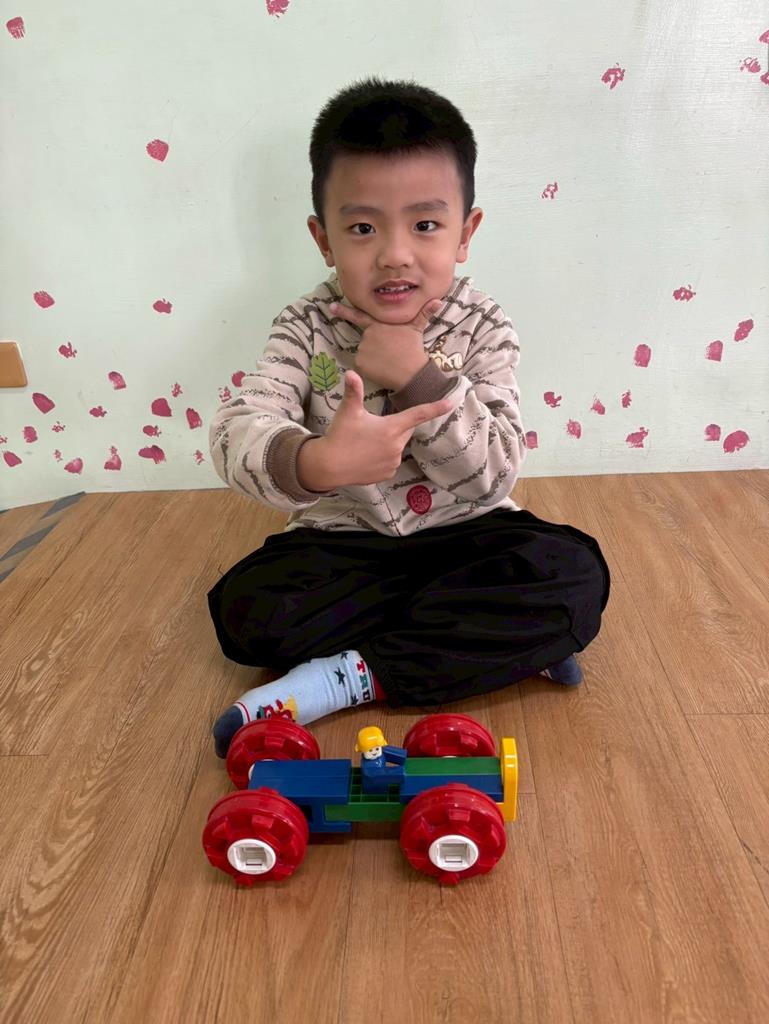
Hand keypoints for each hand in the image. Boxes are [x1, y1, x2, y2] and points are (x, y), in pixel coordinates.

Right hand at [319, 370, 454, 486]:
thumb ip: (353, 391)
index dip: (435, 408)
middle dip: (396, 426)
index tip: (450, 403)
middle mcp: (396, 446)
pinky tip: (367, 456)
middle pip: (406, 430)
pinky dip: (384, 457)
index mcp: (391, 428)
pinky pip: (391, 461)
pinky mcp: (388, 474)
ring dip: (389, 442)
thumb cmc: (339, 436)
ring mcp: (393, 462)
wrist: (328, 466)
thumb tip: (351, 373)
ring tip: (367, 443)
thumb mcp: (347, 411)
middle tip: (374, 426)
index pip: (418, 415)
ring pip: (398, 446)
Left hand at [329, 296, 442, 390]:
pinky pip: (361, 366)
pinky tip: (381, 369)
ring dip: (373, 357)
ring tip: (388, 361)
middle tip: (389, 353)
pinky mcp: (360, 362)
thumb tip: (439, 300)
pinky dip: (369, 369)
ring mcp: (363, 348)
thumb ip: (424, 313)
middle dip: (375, 347)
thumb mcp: (417, 329)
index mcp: (379, 324)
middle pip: (366, 340)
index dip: (344, 311)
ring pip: (363, 353)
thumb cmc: (414, 350)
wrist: (411, 372)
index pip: (359, 316)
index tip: (331, 306)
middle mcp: (368, 333)